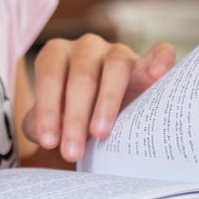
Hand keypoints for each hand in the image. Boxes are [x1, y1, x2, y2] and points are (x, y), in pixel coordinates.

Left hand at [23, 36, 175, 163]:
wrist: (100, 121)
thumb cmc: (70, 119)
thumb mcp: (51, 122)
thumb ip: (40, 125)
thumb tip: (45, 132)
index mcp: (56, 54)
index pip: (50, 75)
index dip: (48, 109)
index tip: (49, 142)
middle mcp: (86, 47)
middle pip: (82, 76)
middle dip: (75, 117)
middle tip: (72, 152)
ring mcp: (117, 52)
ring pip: (115, 67)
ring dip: (107, 102)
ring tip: (100, 133)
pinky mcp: (145, 62)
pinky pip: (157, 53)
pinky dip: (159, 60)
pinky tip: (158, 74)